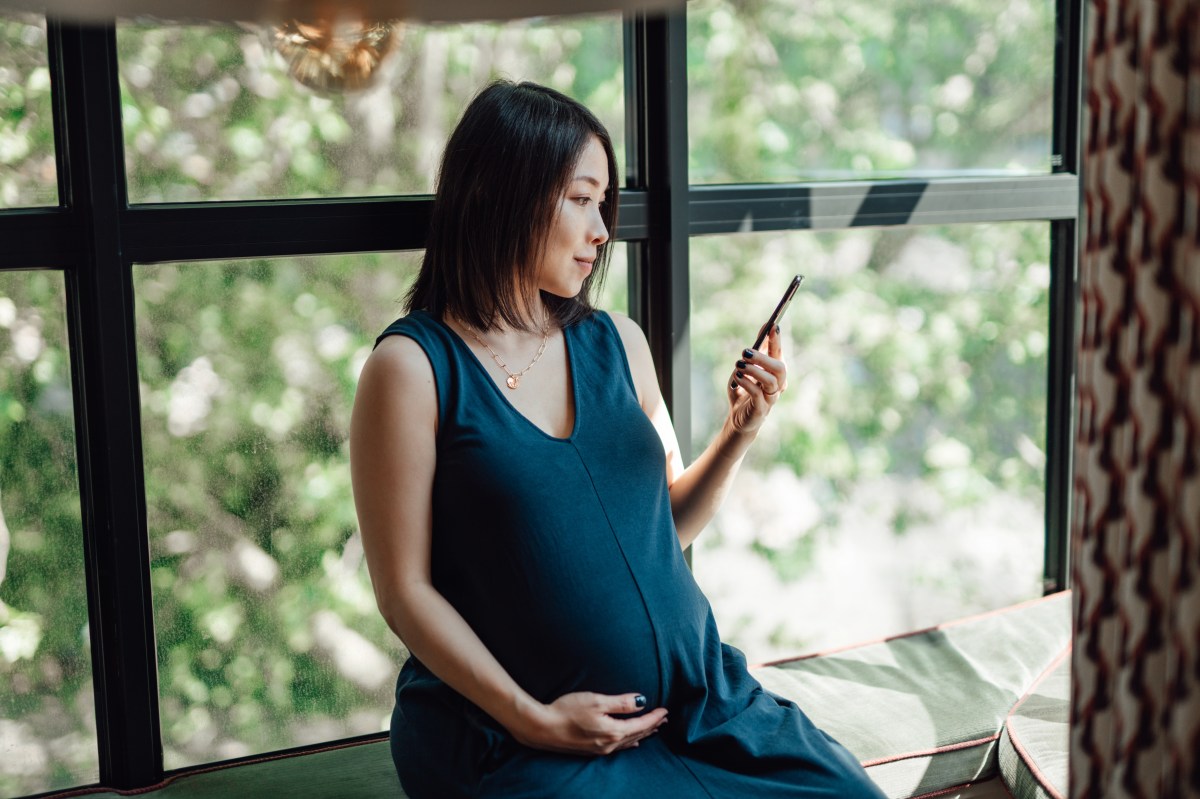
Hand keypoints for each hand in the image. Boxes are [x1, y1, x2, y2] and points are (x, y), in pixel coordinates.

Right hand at [509, 691, 667, 755]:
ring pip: (628, 741)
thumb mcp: (596, 701)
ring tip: (653, 728)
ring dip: (642, 733)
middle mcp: (610, 744)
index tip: (666, 710)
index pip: (641, 724)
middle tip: (664, 718)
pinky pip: (618, 746)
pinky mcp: (592, 749)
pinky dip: (629, 741)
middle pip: (637, 734)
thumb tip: (641, 701)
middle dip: (652, 725)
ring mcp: (600, 749)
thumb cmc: (567, 711)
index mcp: (613, 731)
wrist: (542, 728)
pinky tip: (631, 742)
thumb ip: (620, 702)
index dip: (654, 716)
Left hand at [727, 324, 787, 433]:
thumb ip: (755, 350)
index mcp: (774, 372)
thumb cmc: (744, 390)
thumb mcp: (746, 367)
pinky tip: (737, 377)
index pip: (778, 353)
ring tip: (739, 365)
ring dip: (754, 370)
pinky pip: (758, 394)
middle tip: (745, 351)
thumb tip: (765, 328)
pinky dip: (747, 383)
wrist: (738, 418)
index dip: (776, 340)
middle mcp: (778, 384)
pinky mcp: (761, 408)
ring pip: (771, 381)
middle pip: (780, 368)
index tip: (772, 325)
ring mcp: (771, 397)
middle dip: (763, 358)